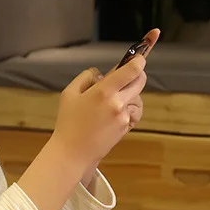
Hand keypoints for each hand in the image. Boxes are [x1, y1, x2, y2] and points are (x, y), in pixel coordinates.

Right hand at [53, 55, 147, 172]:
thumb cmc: (68, 122)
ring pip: (136, 97)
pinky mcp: (125, 127)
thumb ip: (86, 77)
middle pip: (140, 81)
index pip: (131, 70)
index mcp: (103, 91)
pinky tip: (110, 117)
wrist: (73, 152)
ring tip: (111, 102)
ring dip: (129, 95)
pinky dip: (125, 111)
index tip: (139, 57)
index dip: (138, 61)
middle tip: (130, 74)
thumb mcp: (69, 93)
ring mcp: (123, 116)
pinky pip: (131, 112)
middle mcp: (117, 102)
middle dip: (138, 75)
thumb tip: (101, 74)